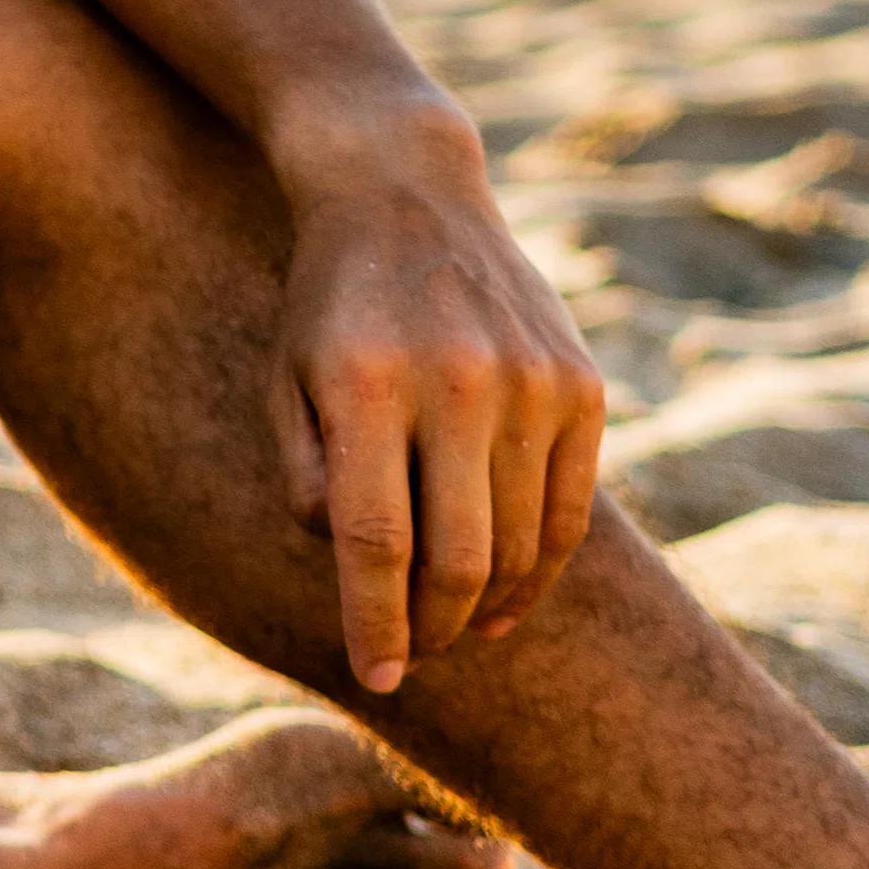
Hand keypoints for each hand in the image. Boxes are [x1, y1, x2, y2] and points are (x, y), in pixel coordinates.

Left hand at [270, 123, 606, 692]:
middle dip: (435, 627)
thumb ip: (315, 485)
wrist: (402, 192)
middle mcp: (457, 381)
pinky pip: (571, 509)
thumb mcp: (287, 384)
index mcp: (365, 385)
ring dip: (488, 608)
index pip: (375, 542)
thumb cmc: (326, 305)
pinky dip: (543, 569)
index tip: (377, 677)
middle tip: (416, 656)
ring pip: (521, 544)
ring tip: (457, 631)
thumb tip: (366, 579)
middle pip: (458, 557)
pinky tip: (509, 600)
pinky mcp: (581, 384)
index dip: (376, 625)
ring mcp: (531, 381)